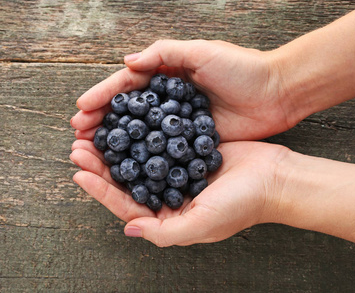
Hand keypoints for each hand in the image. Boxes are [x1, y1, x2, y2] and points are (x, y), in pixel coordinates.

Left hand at [70, 140, 289, 245]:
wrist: (275, 178)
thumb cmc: (242, 205)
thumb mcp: (203, 224)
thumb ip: (165, 233)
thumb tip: (129, 229)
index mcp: (169, 218)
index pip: (127, 205)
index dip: (101, 190)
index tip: (79, 172)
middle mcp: (170, 197)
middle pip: (128, 181)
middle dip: (102, 165)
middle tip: (79, 147)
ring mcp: (179, 173)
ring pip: (139, 160)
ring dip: (118, 147)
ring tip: (96, 132)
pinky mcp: (189, 152)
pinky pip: (159, 142)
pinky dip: (142, 133)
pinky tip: (128, 121)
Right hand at [71, 40, 296, 141]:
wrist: (278, 93)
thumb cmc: (242, 68)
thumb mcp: (202, 51)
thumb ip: (165, 53)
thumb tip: (127, 62)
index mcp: (168, 74)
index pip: (128, 86)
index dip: (102, 96)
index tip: (80, 109)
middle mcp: (170, 100)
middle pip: (128, 112)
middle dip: (102, 121)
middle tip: (78, 135)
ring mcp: (180, 123)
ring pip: (141, 133)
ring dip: (117, 142)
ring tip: (93, 151)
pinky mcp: (194, 141)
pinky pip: (163, 150)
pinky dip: (144, 157)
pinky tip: (127, 166)